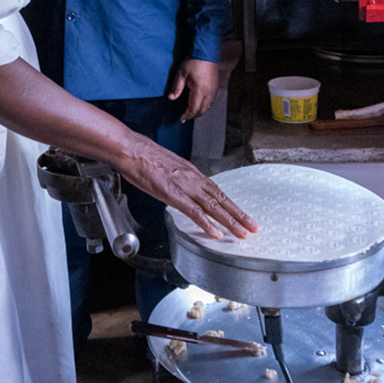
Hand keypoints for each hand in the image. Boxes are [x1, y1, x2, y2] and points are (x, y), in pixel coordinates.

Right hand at [115, 136, 255, 240]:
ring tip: (242, 233)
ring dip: (229, 221)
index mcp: (191, 173)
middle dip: (238, 215)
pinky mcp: (173, 195)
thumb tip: (182, 185)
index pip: (216, 191)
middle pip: (220, 199)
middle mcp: (192, 179)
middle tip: (253, 227)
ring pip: (213, 207)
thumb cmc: (143, 156)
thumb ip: (178, 177)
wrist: (131, 149)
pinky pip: (194, 212)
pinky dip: (206, 223)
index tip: (241, 214)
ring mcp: (184, 187)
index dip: (230, 204)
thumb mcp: (167, 166)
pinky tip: (216, 233)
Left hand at [167, 59, 219, 123]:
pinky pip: (211, 100)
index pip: (194, 108)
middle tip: (187, 118)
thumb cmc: (193, 62)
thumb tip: (171, 98)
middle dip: (194, 115)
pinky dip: (205, 105)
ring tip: (193, 113)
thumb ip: (176, 87)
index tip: (182, 119)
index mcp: (199, 91)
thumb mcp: (181, 74)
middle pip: (202, 109)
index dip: (187, 115)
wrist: (206, 52)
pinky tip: (201, 104)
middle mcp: (208, 92)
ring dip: (200, 111)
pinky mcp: (215, 85)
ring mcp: (213, 89)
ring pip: (208, 105)